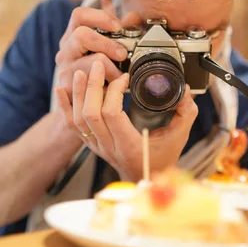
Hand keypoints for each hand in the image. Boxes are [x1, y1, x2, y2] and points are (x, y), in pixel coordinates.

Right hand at [55, 7, 128, 99]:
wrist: (79, 105)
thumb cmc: (95, 73)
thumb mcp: (104, 48)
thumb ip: (116, 32)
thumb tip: (133, 16)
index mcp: (72, 36)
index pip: (79, 15)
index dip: (100, 17)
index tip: (118, 26)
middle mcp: (65, 51)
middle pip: (82, 35)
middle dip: (107, 44)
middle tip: (122, 54)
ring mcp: (64, 69)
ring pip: (87, 61)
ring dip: (110, 68)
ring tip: (120, 76)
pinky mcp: (66, 88)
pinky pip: (88, 83)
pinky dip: (106, 85)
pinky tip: (114, 88)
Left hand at [55, 61, 197, 181]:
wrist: (145, 181)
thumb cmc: (161, 160)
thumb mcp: (179, 137)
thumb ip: (185, 113)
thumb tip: (186, 90)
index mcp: (129, 146)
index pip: (112, 115)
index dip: (115, 91)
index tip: (125, 78)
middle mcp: (109, 147)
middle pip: (91, 114)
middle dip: (93, 86)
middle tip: (100, 65)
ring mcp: (97, 146)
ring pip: (78, 119)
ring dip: (78, 93)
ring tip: (82, 72)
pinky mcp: (90, 143)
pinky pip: (71, 126)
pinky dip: (64, 107)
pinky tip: (61, 90)